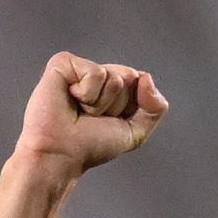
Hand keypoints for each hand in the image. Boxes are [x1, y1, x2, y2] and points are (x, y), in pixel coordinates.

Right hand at [19, 53, 166, 173]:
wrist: (62, 153)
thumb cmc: (91, 146)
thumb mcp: (135, 132)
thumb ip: (155, 107)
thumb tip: (146, 77)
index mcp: (111, 88)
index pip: (139, 82)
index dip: (129, 107)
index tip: (108, 121)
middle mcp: (96, 76)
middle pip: (129, 78)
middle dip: (116, 105)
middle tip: (91, 117)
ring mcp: (80, 69)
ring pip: (113, 77)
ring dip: (100, 103)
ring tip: (80, 111)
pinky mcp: (63, 64)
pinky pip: (95, 72)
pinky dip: (87, 93)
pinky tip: (70, 99)